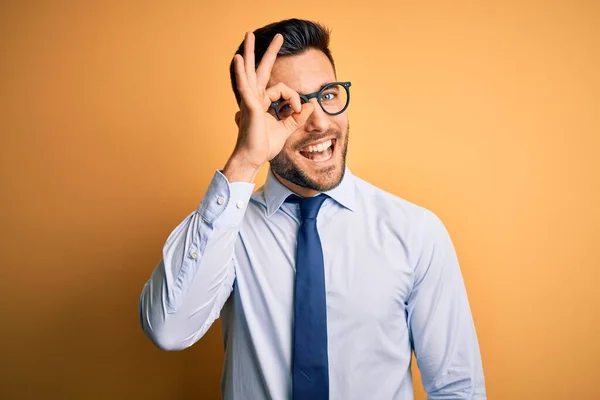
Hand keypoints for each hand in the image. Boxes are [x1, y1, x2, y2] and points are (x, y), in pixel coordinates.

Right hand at [224, 32, 313, 180]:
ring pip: (251, 71)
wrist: (253, 158)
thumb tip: (312, 104)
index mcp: (264, 103)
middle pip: (261, 69)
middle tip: (277, 35)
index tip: (299, 110)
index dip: (295, 98)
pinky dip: (241, 73)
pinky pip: (246, 87)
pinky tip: (237, 59)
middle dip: (269, 51)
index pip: (283, 90)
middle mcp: (256, 98)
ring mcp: (251, 101)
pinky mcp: (250, 107)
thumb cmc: (264, 145)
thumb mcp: (286, 129)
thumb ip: (298, 116)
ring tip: (248, 34)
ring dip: (249, 52)